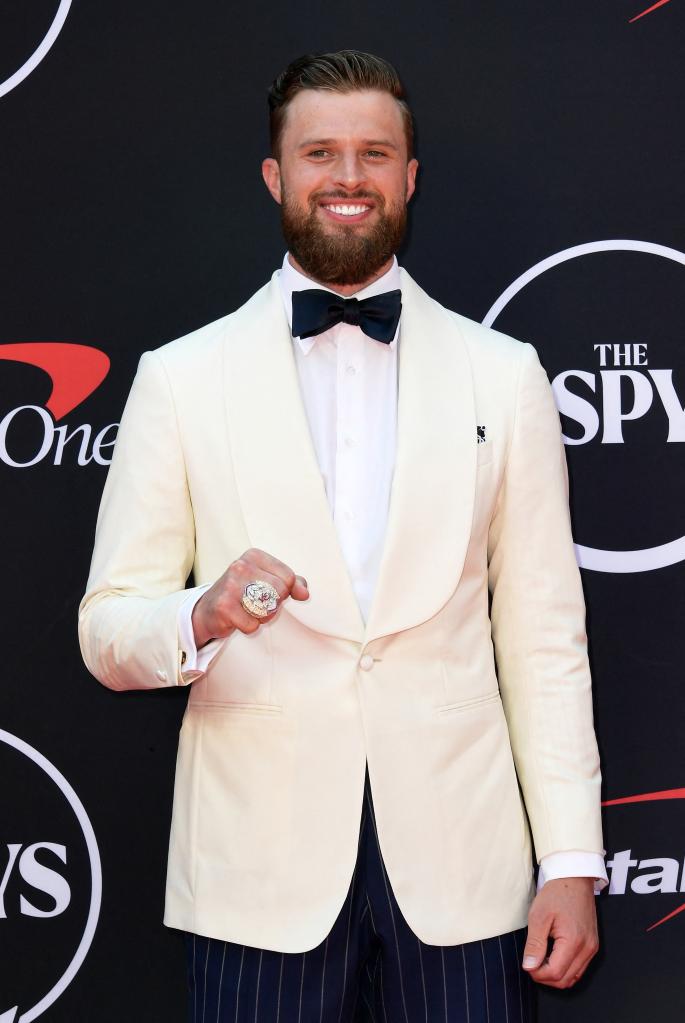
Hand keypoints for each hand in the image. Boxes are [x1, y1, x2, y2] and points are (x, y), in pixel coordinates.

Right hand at [192, 548, 308, 646]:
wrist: (207, 610)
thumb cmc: (242, 593)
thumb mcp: (267, 580)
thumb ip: (291, 582)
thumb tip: (304, 593)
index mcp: (254, 556)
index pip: (288, 577)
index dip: (284, 591)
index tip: (268, 592)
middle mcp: (241, 566)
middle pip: (280, 592)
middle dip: (273, 605)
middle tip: (257, 604)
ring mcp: (230, 586)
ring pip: (268, 610)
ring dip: (262, 617)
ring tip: (247, 610)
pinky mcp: (224, 607)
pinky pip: (252, 626)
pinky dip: (248, 627)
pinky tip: (237, 619)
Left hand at [522, 877, 598, 987]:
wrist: (574, 878)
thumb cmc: (556, 893)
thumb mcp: (538, 916)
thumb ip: (534, 944)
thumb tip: (529, 966)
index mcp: (574, 941)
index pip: (555, 973)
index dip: (537, 973)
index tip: (526, 964)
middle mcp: (587, 948)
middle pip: (565, 980)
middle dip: (545, 977)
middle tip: (532, 963)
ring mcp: (592, 948)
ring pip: (573, 978)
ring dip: (555, 975)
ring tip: (541, 960)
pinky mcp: (592, 945)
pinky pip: (579, 968)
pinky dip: (565, 969)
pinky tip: (552, 957)